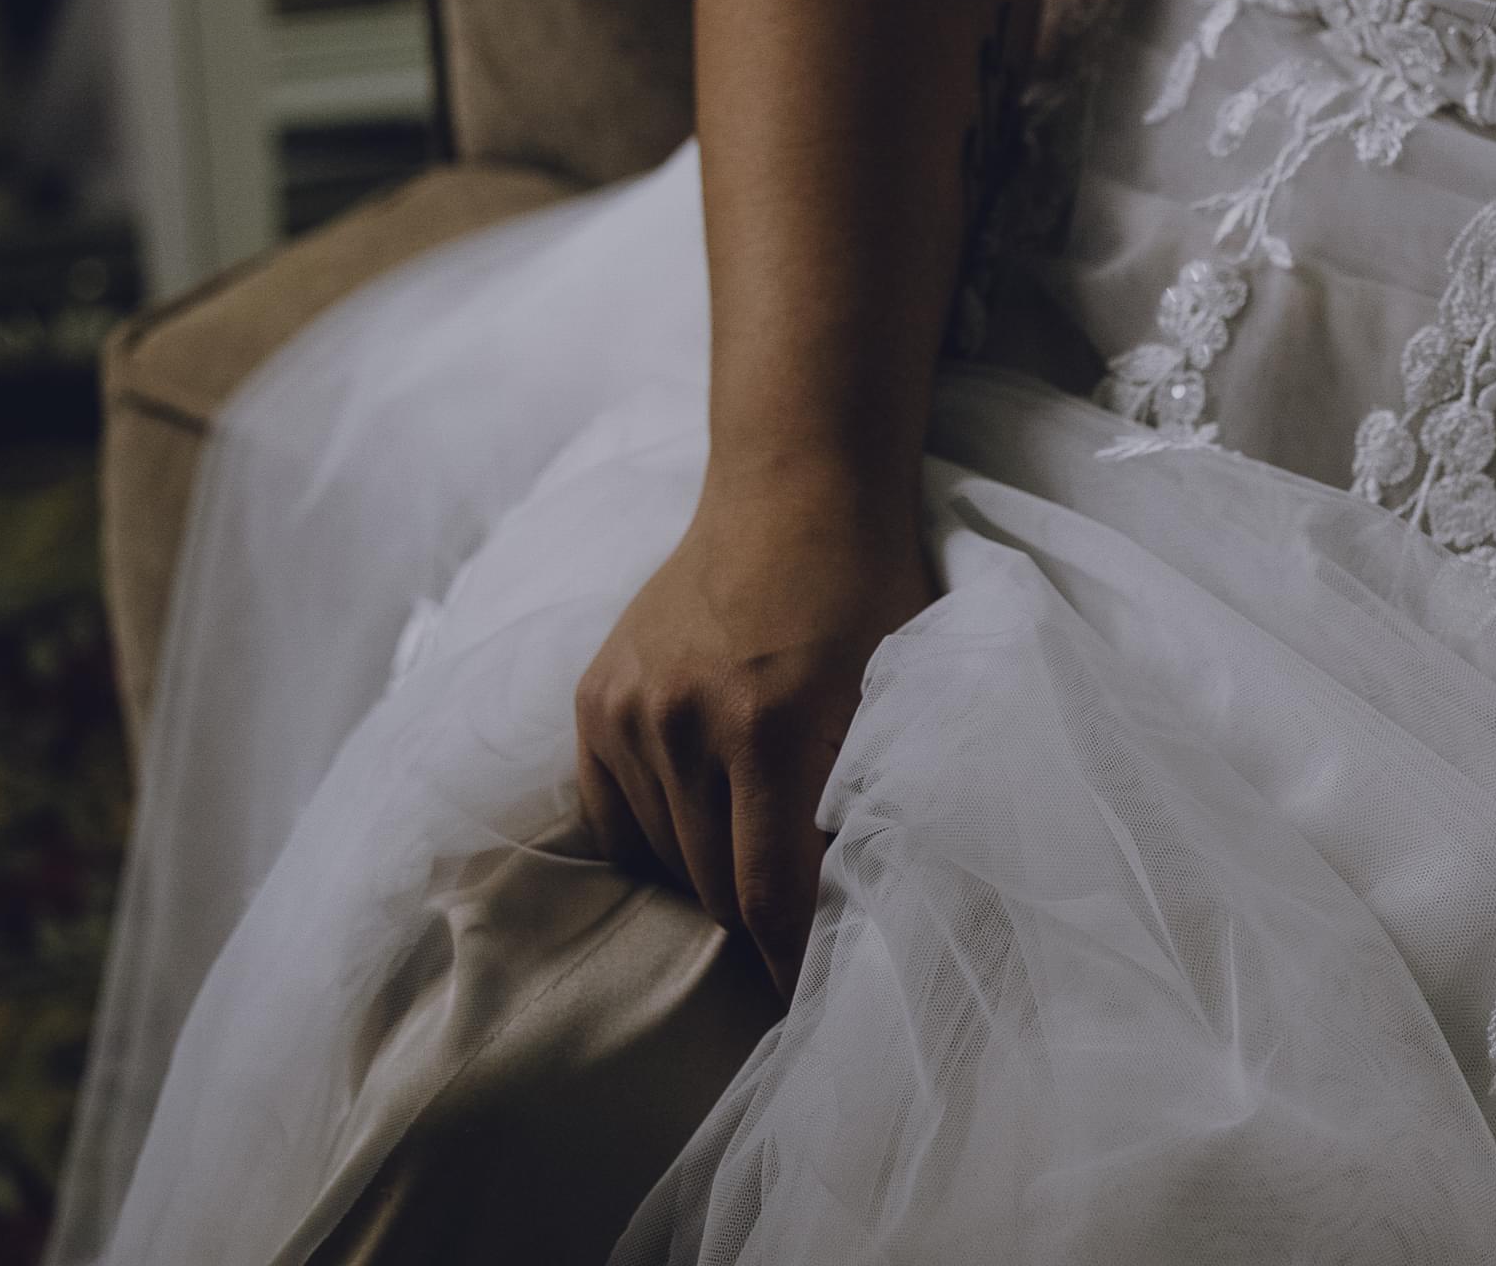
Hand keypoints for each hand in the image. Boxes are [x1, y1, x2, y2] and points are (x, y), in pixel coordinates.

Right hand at [574, 483, 933, 995]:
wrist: (796, 490)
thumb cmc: (870, 597)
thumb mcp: (900, 695)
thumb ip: (872, 796)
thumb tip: (862, 909)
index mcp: (771, 728)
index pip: (767, 899)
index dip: (789, 967)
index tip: (807, 1005)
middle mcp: (685, 723)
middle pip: (712, 889)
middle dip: (759, 920)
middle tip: (798, 924)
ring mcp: (630, 711)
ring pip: (664, 861)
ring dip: (708, 874)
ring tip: (754, 853)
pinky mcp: (595, 700)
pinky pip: (614, 818)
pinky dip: (656, 838)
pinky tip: (700, 821)